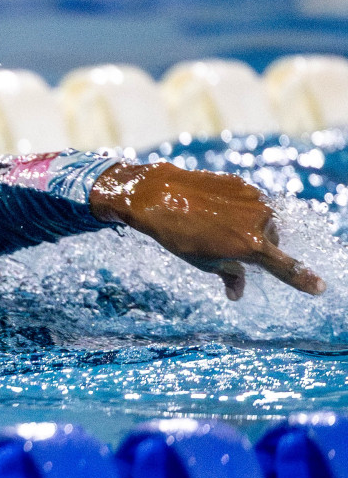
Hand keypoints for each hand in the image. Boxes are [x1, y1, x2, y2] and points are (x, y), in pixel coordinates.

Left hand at [90, 161, 325, 299]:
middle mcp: (259, 221)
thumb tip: (237, 293)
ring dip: (249, 226)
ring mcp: (254, 199)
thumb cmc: (179, 234)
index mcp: (251, 246)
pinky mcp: (244, 183)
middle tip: (223, 244)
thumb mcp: (203, 262)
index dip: (303, 279)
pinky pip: (251, 202)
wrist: (158, 195)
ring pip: (263, 220)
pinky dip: (239, 209)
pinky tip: (214, 208)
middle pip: (271, 241)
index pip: (285, 267)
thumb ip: (230, 275)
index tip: (320, 288)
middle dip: (255, 246)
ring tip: (215, 224)